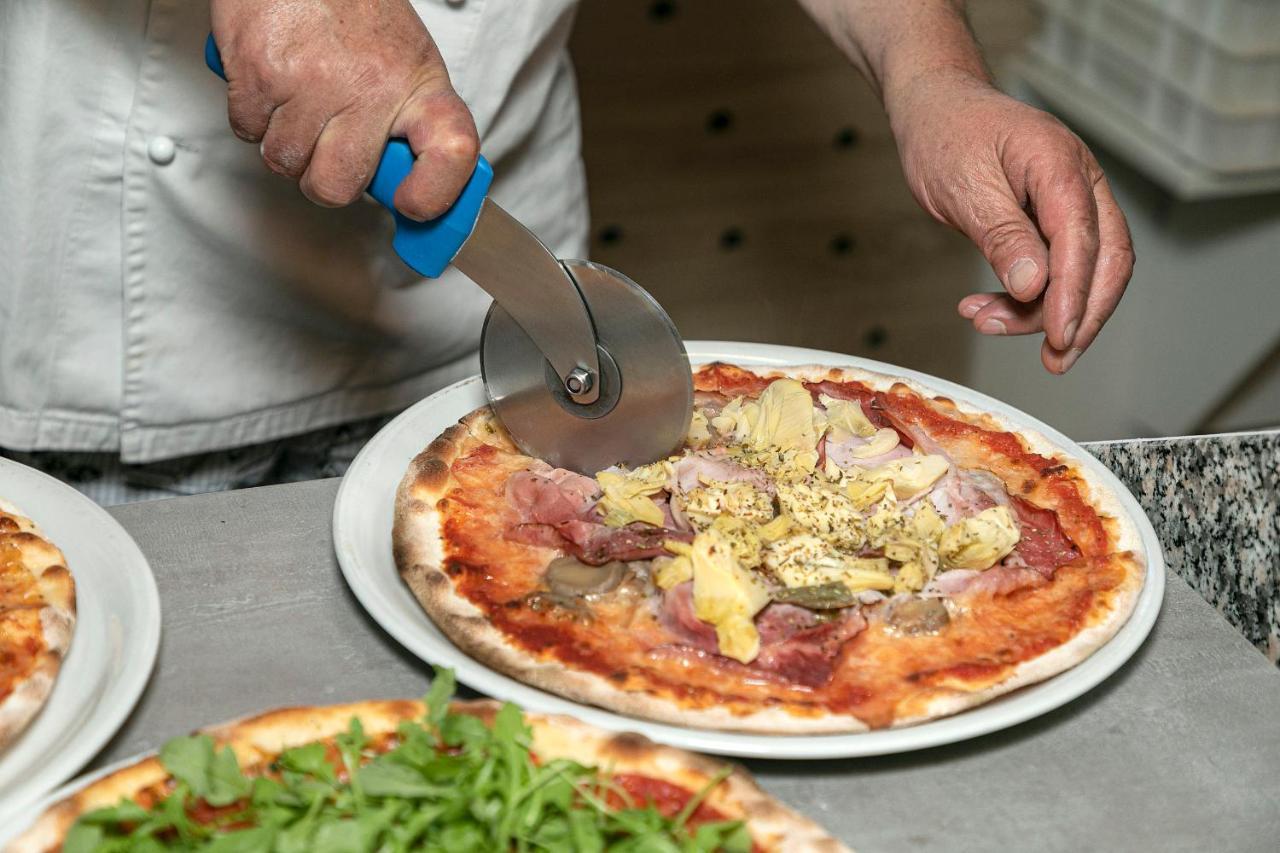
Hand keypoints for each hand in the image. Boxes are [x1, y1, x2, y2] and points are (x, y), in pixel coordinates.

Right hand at [210, 0, 478, 220]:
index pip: (453, 152)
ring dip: (286, 145)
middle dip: (325, 179)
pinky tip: (273, 84)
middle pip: (338, 186)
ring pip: (286, 164)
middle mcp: (370, 86)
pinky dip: (253, 117)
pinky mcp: (258, 76)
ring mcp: (311, 84)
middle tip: (328, 148)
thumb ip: (410, 120)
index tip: (412, 204)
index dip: (434, 194)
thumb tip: (406, 186)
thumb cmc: (352, 9)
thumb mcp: (405, 58)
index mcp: (418, 84)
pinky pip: (248, 133)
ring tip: (299, 103)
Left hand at [889, 72, 1133, 372]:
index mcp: (1060, 165)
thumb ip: (1002, 236)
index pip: (1083, 241)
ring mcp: (1071, 200)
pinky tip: (988, 310)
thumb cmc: (946, 136)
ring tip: (984, 322)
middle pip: (1106, 260)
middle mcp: (1078, 182)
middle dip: (1082, 316)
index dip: (1074, 296)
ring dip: (1042, 310)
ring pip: (1084, 270)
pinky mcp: (1054, 218)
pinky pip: (1058, 266)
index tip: (1059, 339)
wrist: (936, 108)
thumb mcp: (965, 187)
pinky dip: (1029, 296)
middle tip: (1054, 360)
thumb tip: (1034, 285)